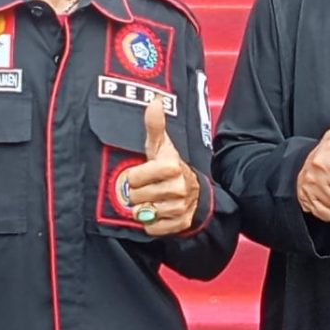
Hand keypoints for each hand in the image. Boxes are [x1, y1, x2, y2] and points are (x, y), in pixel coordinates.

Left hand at [126, 98, 200, 236]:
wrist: (195, 192)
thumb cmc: (171, 167)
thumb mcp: (161, 146)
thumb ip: (155, 126)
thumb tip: (154, 101)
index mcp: (172, 166)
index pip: (133, 178)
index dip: (135, 177)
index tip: (144, 174)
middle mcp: (178, 188)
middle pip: (136, 197)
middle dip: (138, 193)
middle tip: (148, 188)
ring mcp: (179, 208)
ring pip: (143, 213)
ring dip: (144, 208)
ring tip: (154, 199)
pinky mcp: (179, 225)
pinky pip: (151, 228)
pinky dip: (151, 223)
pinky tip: (159, 213)